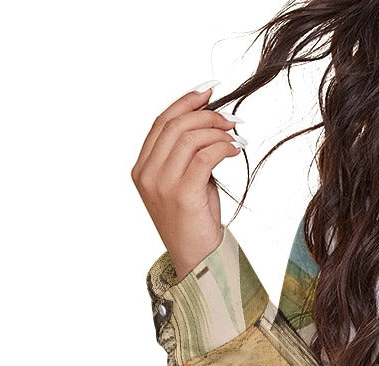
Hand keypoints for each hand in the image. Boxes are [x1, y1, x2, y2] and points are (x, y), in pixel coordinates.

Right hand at [131, 81, 243, 280]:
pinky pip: (204, 157)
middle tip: (231, 118)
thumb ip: (189, 157)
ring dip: (217, 130)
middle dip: (206, 115)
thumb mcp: (187, 184)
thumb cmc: (195, 224)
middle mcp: (147, 174)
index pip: (161, 122)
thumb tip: (212, 126)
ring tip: (236, 135)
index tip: (208, 90)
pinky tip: (235, 149)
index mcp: (142, 168)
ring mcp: (161, 184)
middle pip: (175, 125)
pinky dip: (222, 147)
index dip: (184, 101)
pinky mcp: (182, 194)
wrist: (198, 261)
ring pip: (189, 137)